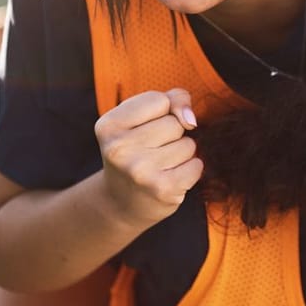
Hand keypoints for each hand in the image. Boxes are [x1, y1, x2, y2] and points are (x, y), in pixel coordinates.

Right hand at [95, 88, 201, 227]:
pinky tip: (170, 178)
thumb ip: (171, 100)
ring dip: (181, 154)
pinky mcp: (162, 189)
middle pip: (175, 123)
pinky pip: (196, 165)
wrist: (122, 204)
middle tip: (150, 152)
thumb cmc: (137, 151)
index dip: (161, 113)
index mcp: (109, 125)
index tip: (144, 130)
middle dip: (171, 135)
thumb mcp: (141, 119)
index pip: (160, 100)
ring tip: (159, 166)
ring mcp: (140, 170)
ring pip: (188, 144)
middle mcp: (119, 148)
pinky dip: (190, 170)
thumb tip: (191, 120)